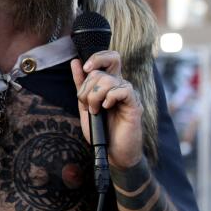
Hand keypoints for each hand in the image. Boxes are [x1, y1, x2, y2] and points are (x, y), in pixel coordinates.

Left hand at [70, 52, 143, 169]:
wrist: (112, 152)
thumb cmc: (101, 130)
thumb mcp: (85, 106)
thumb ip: (81, 85)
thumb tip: (75, 62)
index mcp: (109, 84)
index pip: (109, 58)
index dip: (96, 58)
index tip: (84, 68)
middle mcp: (120, 86)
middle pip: (103, 69)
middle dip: (87, 87)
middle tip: (87, 104)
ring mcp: (128, 94)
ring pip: (109, 80)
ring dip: (95, 96)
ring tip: (96, 111)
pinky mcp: (134, 105)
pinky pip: (123, 90)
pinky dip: (110, 98)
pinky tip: (106, 108)